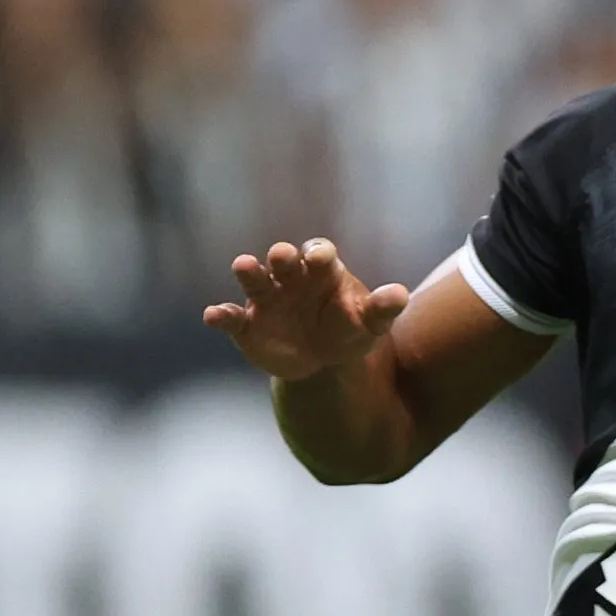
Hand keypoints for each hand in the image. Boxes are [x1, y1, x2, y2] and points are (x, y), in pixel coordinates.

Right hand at [202, 239, 408, 380]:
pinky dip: (221, 315)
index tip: (320, 258)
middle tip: (282, 256)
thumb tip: (401, 295)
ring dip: (248, 271)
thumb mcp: (369, 323)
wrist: (323, 362)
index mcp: (322, 271)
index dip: (319, 254)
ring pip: (254, 279)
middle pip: (284, 260)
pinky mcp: (246, 324)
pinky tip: (213, 316)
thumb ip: (382, 309)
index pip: (320, 253)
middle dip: (283, 257)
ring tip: (243, 265)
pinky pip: (231, 317)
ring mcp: (266, 299)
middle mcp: (290, 278)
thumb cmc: (349, 330)